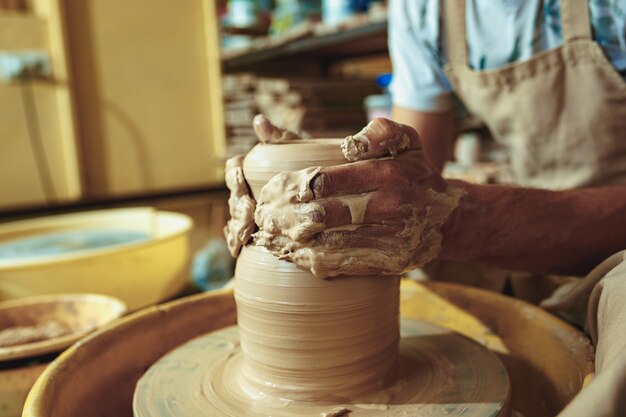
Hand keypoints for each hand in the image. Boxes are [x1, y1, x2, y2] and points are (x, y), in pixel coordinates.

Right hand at [223, 115, 302, 255]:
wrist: (328, 194)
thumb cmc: (311, 166)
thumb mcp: (299, 150)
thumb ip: (281, 138)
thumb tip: (259, 121)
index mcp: (253, 169)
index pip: (234, 170)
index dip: (235, 176)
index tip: (241, 180)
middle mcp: (248, 190)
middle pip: (234, 198)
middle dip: (237, 209)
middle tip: (247, 217)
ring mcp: (252, 212)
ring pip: (235, 218)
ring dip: (236, 227)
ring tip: (241, 236)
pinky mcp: (258, 231)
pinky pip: (240, 237)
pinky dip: (236, 242)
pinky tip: (237, 250)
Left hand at [254, 118, 464, 277]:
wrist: (450, 218)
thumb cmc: (416, 172)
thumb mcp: (405, 141)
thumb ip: (373, 132)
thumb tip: (341, 139)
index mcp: (386, 173)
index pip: (325, 181)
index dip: (294, 186)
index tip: (274, 189)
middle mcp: (388, 206)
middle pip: (322, 215)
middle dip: (287, 215)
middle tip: (264, 216)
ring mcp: (389, 238)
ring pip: (329, 243)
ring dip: (294, 241)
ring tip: (270, 236)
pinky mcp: (388, 262)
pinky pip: (344, 263)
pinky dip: (314, 260)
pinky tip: (294, 255)